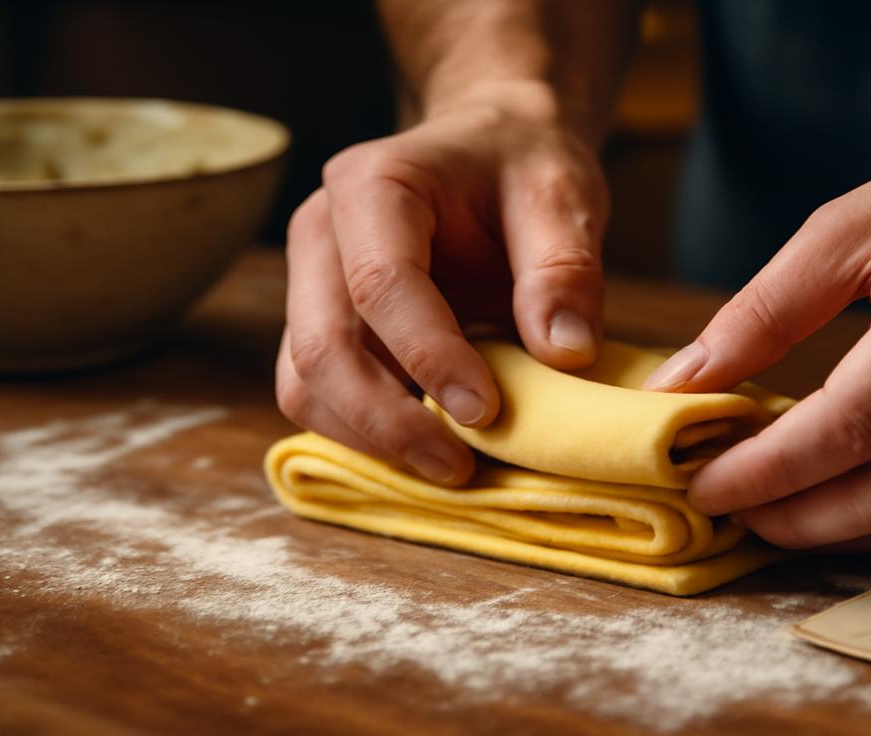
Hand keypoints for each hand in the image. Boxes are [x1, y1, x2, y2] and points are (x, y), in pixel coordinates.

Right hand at [276, 89, 608, 483]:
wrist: (494, 148)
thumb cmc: (523, 166)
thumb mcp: (562, 196)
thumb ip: (565, 269)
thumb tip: (566, 355)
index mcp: (374, 185)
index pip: (380, 282)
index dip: (429, 356)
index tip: (486, 411)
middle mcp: (322, 232)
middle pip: (321, 344)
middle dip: (386, 420)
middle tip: (460, 467)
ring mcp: (311, 282)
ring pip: (304, 381)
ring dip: (368, 438)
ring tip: (448, 467)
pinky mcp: (320, 323)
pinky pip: (317, 393)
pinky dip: (363, 434)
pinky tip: (426, 448)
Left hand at [644, 129, 870, 549]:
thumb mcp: (857, 220)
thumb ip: (766, 306)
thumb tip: (685, 380)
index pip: (853, 423)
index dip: (769, 468)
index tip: (703, 482)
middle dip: (792, 515)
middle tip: (725, 507)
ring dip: (831, 528)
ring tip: (764, 510)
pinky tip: (830, 499)